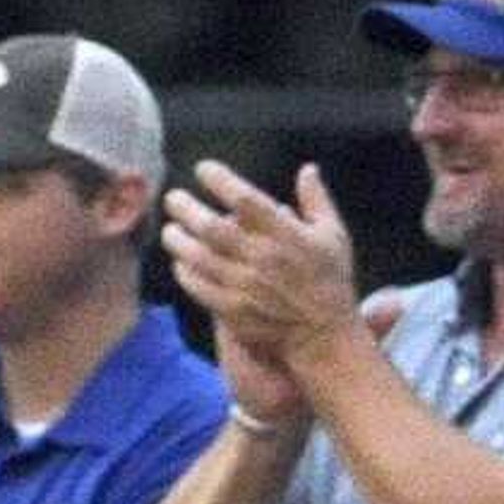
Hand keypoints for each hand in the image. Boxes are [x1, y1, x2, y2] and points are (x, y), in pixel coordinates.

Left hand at [161, 161, 365, 397]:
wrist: (322, 334)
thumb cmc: (329, 280)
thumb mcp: (334, 235)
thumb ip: (317, 200)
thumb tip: (308, 169)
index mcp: (285, 234)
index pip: (245, 199)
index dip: (221, 180)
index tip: (204, 169)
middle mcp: (260, 257)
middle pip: (212, 227)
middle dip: (187, 209)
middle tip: (172, 198)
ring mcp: (243, 285)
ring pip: (199, 257)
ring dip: (179, 241)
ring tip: (170, 229)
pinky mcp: (231, 309)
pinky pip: (198, 287)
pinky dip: (185, 273)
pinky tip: (180, 262)